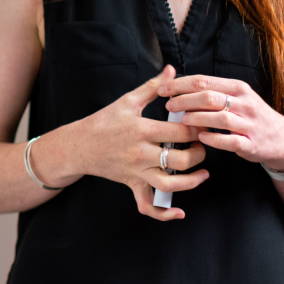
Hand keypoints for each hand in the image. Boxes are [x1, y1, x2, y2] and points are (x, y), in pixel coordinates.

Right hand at [70, 64, 208, 219]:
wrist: (79, 145)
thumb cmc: (104, 121)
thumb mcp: (127, 101)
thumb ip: (153, 86)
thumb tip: (172, 70)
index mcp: (142, 129)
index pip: (180, 132)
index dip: (198, 129)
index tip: (204, 124)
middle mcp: (141, 153)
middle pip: (181, 160)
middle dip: (199, 154)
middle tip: (204, 146)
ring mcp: (136, 172)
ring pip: (170, 185)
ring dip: (192, 182)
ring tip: (203, 173)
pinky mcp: (132, 185)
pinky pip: (148, 206)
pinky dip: (164, 214)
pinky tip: (179, 212)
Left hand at [160, 74, 283, 171]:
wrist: (282, 139)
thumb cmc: (251, 116)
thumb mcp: (237, 97)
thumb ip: (212, 91)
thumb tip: (179, 87)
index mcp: (237, 88)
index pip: (204, 81)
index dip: (180, 84)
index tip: (163, 89)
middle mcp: (244, 103)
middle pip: (209, 97)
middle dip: (184, 100)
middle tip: (168, 105)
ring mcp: (249, 124)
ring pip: (219, 117)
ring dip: (197, 118)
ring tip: (182, 120)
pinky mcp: (251, 143)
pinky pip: (230, 141)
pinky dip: (214, 139)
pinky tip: (201, 137)